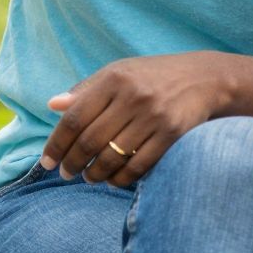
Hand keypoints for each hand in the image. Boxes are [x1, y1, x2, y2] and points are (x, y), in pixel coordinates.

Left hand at [38, 52, 229, 188]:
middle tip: (66, 174)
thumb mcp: (118, 73)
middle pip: (90, 140)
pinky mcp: (172, 134)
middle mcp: (133, 96)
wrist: (204, 78)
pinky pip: (138, 166)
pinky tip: (113, 180)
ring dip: (95, 174)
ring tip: (89, 177)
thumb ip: (85, 90)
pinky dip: (121, 179)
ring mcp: (154, 116)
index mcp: (114, 78)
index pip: (75, 117)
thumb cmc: (152, 77)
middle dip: (73, 163)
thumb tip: (52, 105)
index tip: (47, 162)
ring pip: (112, 157)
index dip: (57, 143)